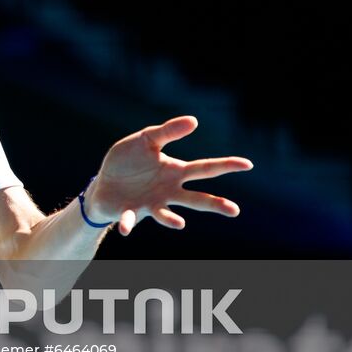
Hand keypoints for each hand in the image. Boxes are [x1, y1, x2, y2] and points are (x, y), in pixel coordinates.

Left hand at [86, 115, 251, 236]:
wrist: (104, 183)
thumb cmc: (128, 161)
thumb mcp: (146, 140)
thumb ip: (167, 131)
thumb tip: (194, 120)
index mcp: (175, 172)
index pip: (206, 168)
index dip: (227, 165)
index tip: (248, 164)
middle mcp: (168, 191)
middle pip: (196, 199)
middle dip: (215, 204)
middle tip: (234, 210)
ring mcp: (150, 204)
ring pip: (166, 214)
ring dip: (171, 220)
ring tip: (180, 223)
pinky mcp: (129, 212)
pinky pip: (130, 219)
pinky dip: (128, 223)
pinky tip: (126, 230)